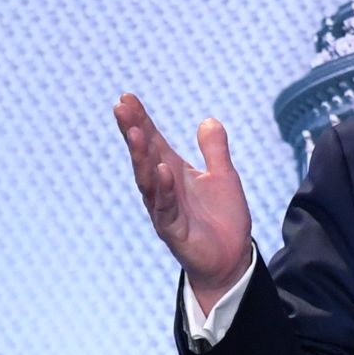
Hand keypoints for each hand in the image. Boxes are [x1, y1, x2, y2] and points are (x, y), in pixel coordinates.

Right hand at [114, 93, 252, 309]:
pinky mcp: (173, 230)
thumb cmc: (222, 218)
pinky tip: (163, 169)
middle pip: (144, 156)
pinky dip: (164, 188)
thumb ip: (214, 150)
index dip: (140, 120)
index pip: (153, 142)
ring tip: (135, 132)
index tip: (126, 97)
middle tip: (121, 107)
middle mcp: (163, 189)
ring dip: (141, 156)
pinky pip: (165, 208)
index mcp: (174, 173)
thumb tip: (208, 120)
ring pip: (147, 180)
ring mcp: (165, 209)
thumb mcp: (223, 176)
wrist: (232, 257)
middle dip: (132, 131)